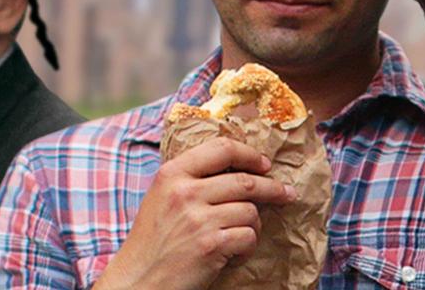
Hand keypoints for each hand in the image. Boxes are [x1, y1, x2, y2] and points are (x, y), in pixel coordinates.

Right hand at [94, 137, 297, 289]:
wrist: (138, 280)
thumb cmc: (152, 242)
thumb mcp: (162, 198)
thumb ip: (192, 179)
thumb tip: (237, 168)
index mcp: (172, 174)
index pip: (222, 148)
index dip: (250, 154)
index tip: (264, 164)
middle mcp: (185, 192)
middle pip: (245, 180)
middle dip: (272, 188)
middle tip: (286, 193)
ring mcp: (198, 219)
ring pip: (250, 211)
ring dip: (253, 224)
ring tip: (240, 235)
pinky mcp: (211, 245)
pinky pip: (249, 236)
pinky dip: (248, 246)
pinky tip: (234, 252)